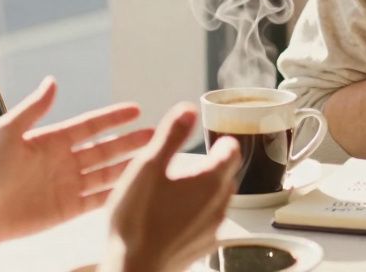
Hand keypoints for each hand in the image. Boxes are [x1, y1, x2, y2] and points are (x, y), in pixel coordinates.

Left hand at [0, 78, 152, 241]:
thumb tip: (52, 81)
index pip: (90, 126)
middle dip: (131, 141)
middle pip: (106, 148)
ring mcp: (68, 185)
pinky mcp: (68, 209)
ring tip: (155, 157)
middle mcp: (65, 161)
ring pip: (107, 172)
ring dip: (129, 165)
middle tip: (157, 133)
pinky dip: (116, 192)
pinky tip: (135, 186)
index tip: (136, 110)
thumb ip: (33, 109)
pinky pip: (98, 198)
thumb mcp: (6, 132)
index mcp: (52, 140)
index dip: (113, 118)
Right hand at [102, 104, 240, 271]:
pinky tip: (172, 216)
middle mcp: (219, 204)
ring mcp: (213, 228)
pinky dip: (196, 213)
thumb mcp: (147, 168)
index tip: (209, 138)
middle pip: (226, 174)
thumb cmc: (137, 221)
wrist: (133, 270)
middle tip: (186, 163)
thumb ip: (171, 136)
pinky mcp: (203, 246)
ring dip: (203, 190)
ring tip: (175, 189)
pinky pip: (206, 221)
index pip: (232, 150)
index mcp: (210, 181)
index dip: (220, 140)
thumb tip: (188, 109)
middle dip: (211, 165)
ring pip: (217, 199)